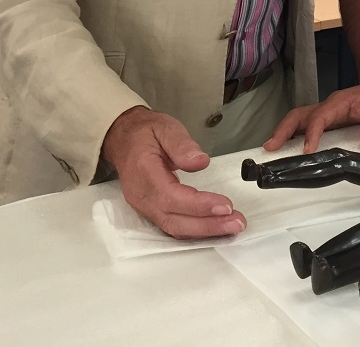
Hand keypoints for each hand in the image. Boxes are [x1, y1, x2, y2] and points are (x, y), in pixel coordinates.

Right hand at [102, 106, 245, 238]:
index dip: (199, 205)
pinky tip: (215, 227)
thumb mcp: (165, 128)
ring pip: (174, 228)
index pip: (171, 196)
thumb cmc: (145, 133)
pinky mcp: (151, 212)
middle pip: (174, 220)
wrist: (123, 139)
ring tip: (232, 226)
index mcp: (143, 172)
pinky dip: (195, 230)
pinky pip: (173, 226)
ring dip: (205, 231)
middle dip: (208, 225)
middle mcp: (142, 196)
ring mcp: (144, 207)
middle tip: (237, 223)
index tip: (225, 205)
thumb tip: (200, 162)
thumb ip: (181, 144)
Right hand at [264, 84, 359, 152]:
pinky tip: (286, 149)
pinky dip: (292, 137)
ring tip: (271, 149)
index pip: (320, 117)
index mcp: (338, 102)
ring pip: (298, 120)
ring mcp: (325, 114)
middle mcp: (327, 107)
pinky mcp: (326, 122)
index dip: (312, 133)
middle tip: (270, 146)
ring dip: (283, 133)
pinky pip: (304, 127)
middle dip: (283, 130)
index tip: (307, 150)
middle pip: (298, 115)